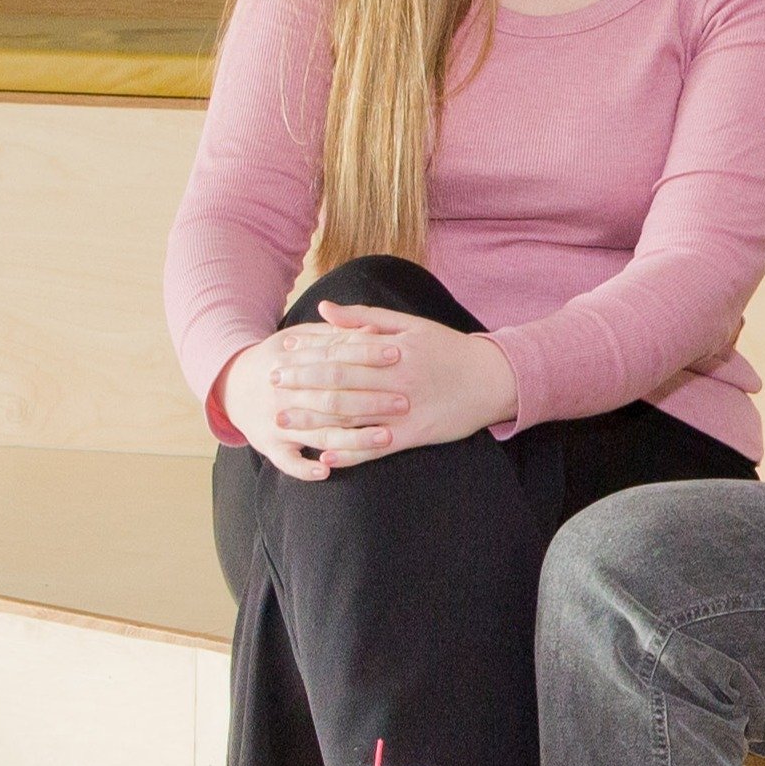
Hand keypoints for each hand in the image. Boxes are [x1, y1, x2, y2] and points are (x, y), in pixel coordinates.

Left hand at [220, 306, 516, 481]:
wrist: (493, 379)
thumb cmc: (448, 349)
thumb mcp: (411, 324)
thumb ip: (366, 318)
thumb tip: (325, 309)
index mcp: (391, 350)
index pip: (340, 350)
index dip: (308, 353)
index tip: (281, 354)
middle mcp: (394, 379)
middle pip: (339, 382)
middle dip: (302, 384)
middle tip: (271, 385)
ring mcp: (404, 409)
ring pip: (352, 416)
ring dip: (315, 420)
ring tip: (284, 422)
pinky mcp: (415, 435)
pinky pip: (378, 447)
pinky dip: (351, 453)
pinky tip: (326, 457)